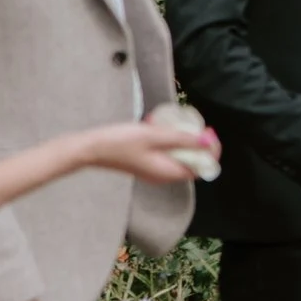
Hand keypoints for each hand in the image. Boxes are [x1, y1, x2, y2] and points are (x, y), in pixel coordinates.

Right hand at [81, 120, 218, 183]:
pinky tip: (160, 127)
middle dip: (198, 144)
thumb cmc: (122, 141)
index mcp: (168, 173)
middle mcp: (163, 176)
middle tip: (196, 125)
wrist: (90, 148)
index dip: (210, 152)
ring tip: (180, 124)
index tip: (209, 132)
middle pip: (191, 162)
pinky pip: (165, 154)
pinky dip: (168, 142)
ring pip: (178, 157)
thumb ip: (183, 139)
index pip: (201, 168)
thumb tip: (207, 142)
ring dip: (183, 141)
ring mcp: (153, 170)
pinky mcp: (144, 163)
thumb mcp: (156, 136)